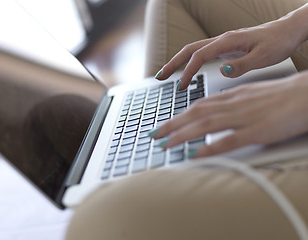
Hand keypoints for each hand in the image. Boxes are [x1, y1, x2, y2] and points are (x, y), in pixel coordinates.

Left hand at [150, 72, 307, 157]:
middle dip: (172, 124)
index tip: (163, 124)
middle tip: (155, 134)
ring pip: (207, 124)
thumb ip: (231, 104)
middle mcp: (234, 105)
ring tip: (167, 143)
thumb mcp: (250, 95)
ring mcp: (245, 117)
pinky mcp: (258, 131)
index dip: (178, 115)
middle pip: (196, 113)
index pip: (198, 105)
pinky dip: (211, 147)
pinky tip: (197, 154)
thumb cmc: (281, 96)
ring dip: (184, 134)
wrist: (306, 94)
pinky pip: (230, 139)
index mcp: (232, 97)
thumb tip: (213, 112)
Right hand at [155, 16, 305, 89]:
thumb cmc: (278, 43)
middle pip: (189, 50)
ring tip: (167, 75)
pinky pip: (202, 55)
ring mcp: (222, 44)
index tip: (181, 86)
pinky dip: (190, 63)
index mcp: (228, 42)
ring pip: (193, 51)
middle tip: (159, 76)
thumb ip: (242, 65)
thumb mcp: (264, 56)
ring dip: (178, 62)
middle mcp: (221, 41)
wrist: (287, 32)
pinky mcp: (225, 49)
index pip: (199, 56)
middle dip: (172, 63)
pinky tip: (187, 72)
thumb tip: (223, 71)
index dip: (188, 71)